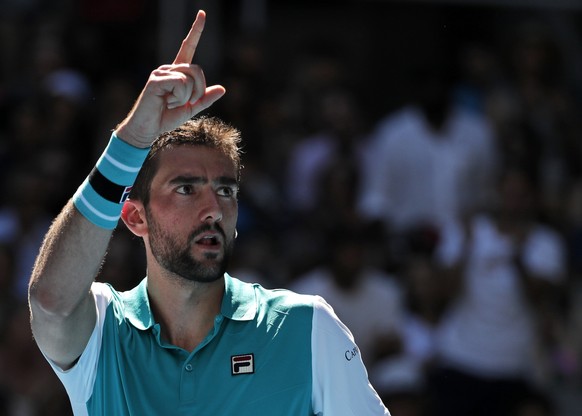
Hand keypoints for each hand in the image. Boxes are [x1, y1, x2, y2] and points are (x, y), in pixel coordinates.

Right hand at [115, 10, 224, 146]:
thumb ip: (205, 99)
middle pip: (197, 70)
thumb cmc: (166, 118)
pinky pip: (180, 84)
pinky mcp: (155, 80)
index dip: (196, 31)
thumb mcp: (191, 109)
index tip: (202, 13)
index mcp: (177, 72)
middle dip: (199, 90)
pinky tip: (167, 102)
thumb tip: (223, 89)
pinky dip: (179, 98)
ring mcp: (161, 73)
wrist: (148, 129)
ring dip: (188, 96)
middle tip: (186, 103)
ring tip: (173, 104)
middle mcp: (168, 68)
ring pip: (189, 78)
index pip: (188, 47)